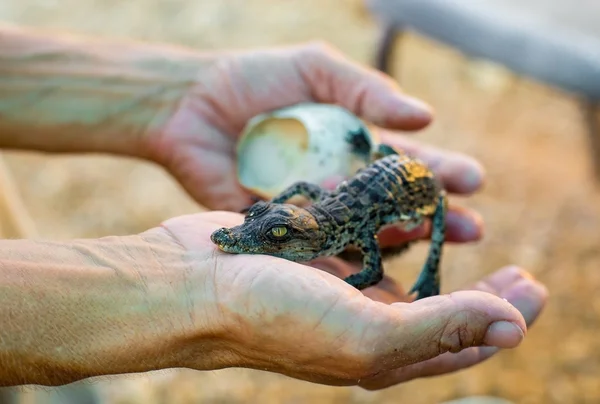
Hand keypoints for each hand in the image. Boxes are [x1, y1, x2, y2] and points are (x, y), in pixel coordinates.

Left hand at [149, 42, 484, 245]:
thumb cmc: (254, 79)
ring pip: (364, 230)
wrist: (189, 104)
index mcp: (353, 145)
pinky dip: (344, 254)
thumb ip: (366, 91)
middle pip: (395, 204)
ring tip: (432, 242)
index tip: (473, 180)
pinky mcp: (281, 230)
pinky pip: (317, 245)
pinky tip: (373, 263)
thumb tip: (425, 117)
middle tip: (473, 227)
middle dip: (435, 215)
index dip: (440, 171)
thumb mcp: (316, 69)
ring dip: (400, 238)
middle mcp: (340, 183)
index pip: (407, 162)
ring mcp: (312, 210)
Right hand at [160, 211, 546, 388]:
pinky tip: (411, 210)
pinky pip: (367, 243)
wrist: (189, 286)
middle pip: (439, 312)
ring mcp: (336, 290)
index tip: (536, 288)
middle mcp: (360, 326)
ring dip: (442, 256)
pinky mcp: (314, 256)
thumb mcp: (364, 333)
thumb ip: (439, 329)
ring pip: (405, 274)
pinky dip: (394, 228)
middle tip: (522, 271)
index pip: (457, 346)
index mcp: (376, 355)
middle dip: (484, 294)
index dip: (503, 321)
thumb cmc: (272, 316)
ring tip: (472, 231)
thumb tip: (514, 327)